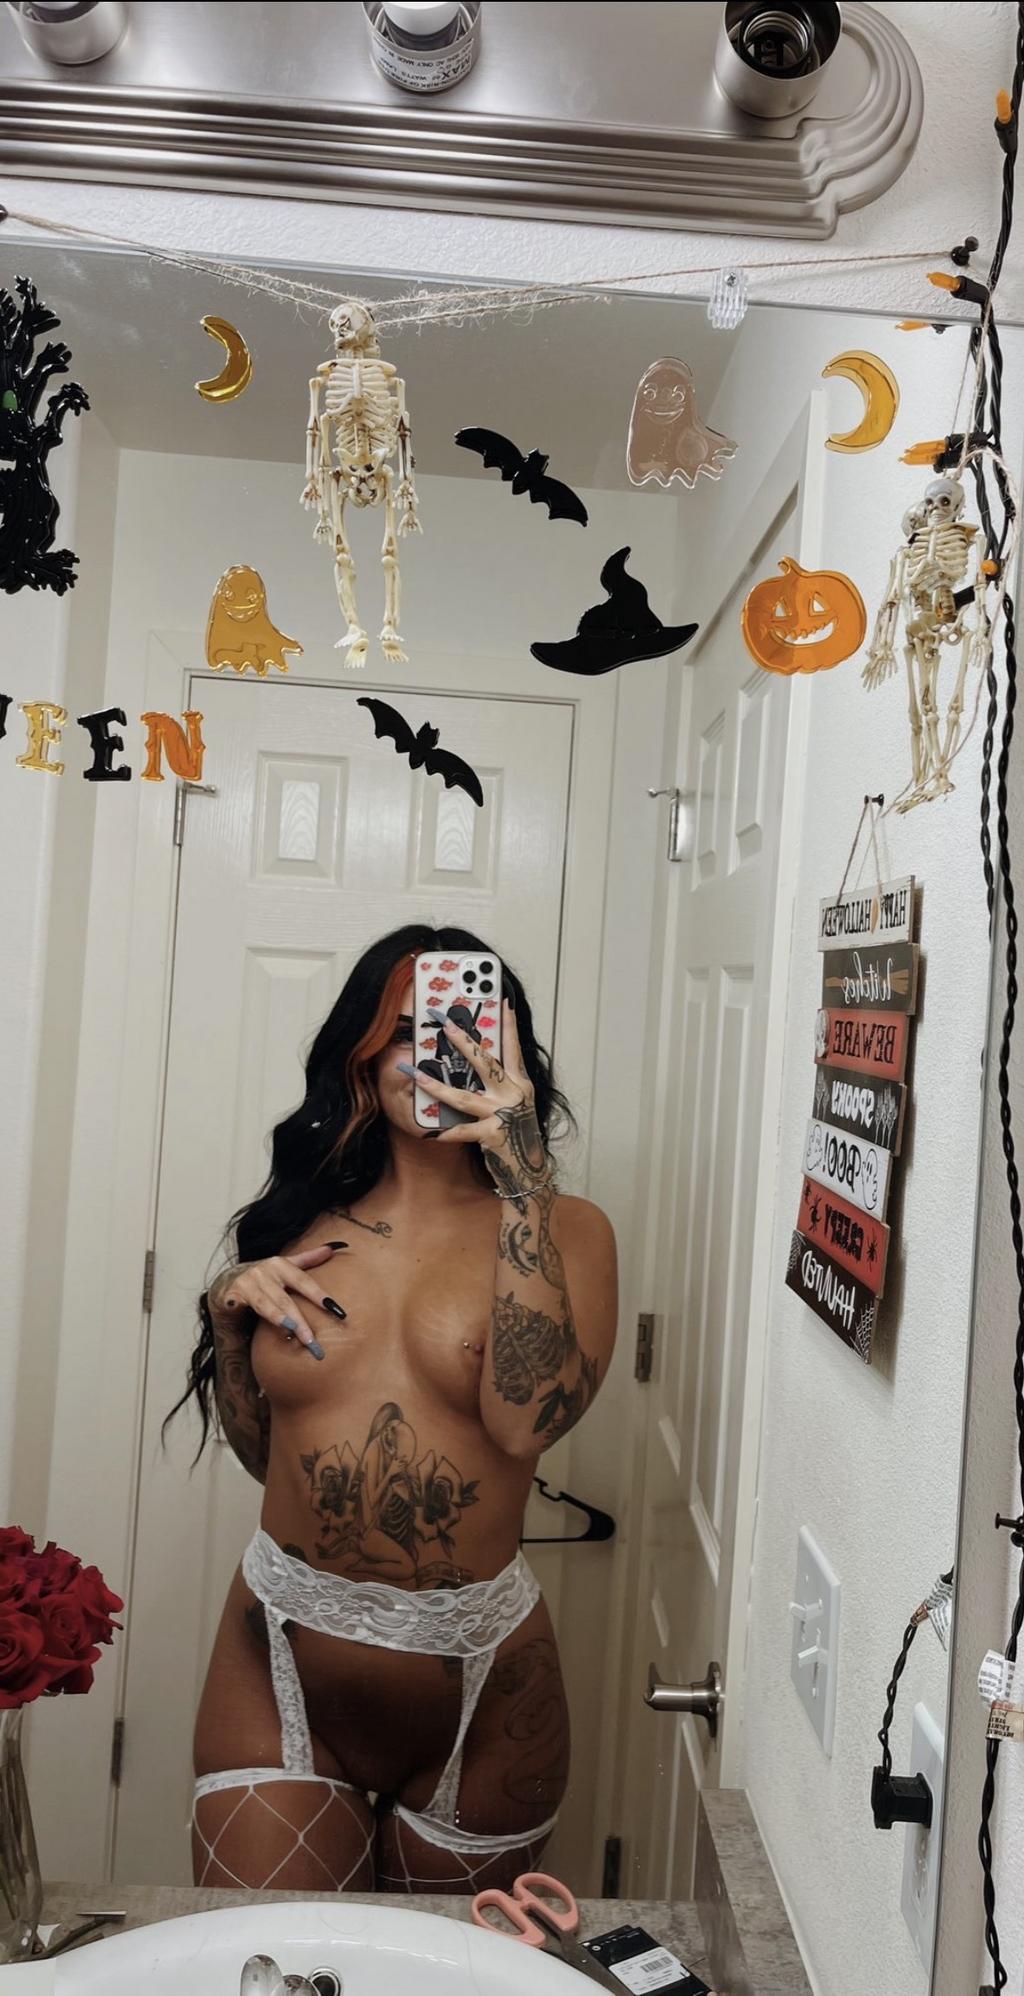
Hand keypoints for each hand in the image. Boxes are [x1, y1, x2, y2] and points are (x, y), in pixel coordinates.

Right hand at [208, 1243, 345, 1358]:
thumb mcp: (286, 1266)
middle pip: (286, 1300)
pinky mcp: (231, 1296)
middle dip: (301, 1321)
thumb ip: (309, 1259)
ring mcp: (247, 1283)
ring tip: (295, 1335)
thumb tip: (334, 1247)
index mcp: (279, 1264)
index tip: (338, 1312)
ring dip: (282, 1321)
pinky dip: (256, 1318)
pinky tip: (271, 1330)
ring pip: (267, 1307)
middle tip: (313, 1341)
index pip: (304, 1282)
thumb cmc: (264, 1277)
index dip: (320, 1296)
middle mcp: (263, 1272)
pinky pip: (247, 1311)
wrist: (228, 1282)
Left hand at [402, 1000, 550, 1198]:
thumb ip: (499, 1087)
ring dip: (435, 1085)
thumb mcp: (513, 1106)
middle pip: (485, 1062)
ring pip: (463, 1096)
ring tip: (415, 1075)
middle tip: (445, 1024)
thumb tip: (471, 1070)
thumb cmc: (517, 1137)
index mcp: (519, 1084)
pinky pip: (464, 1131)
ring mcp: (504, 1114)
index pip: (513, 1049)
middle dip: (463, 1041)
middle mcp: (514, 1095)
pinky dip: (448, 1132)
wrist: (529, 1171)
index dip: (509, 1025)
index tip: (504, 1001)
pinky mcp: (494, 1135)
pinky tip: (433, 1133)